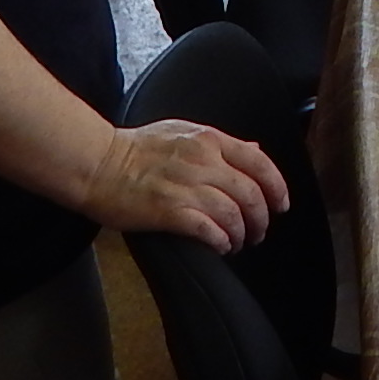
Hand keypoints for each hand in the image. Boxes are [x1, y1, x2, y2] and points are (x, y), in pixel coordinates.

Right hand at [78, 119, 290, 249]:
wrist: (97, 163)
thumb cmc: (137, 149)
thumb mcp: (184, 133)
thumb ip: (220, 144)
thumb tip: (256, 151)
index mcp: (209, 139)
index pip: (259, 163)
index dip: (277, 187)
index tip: (281, 206)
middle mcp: (203, 160)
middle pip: (251, 194)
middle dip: (261, 219)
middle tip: (258, 234)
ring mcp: (186, 186)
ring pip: (233, 214)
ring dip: (241, 234)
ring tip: (236, 244)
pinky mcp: (169, 210)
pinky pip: (209, 229)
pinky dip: (221, 241)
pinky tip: (220, 247)